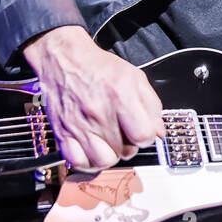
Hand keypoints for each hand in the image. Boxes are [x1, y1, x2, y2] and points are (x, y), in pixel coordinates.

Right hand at [21, 26, 165, 169]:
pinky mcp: (63, 131)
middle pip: (124, 151)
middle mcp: (99, 112)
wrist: (65, 60)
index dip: (146, 137)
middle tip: (123, 134)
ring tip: (109, 143)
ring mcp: (79, 124)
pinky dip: (87, 161)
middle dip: (128, 145)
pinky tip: (92, 150)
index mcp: (120, 96)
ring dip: (109, 156)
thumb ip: (152, 106)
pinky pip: (78, 162)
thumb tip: (158, 132)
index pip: (143, 136)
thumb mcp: (135, 78)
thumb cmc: (99, 69)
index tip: (141, 132)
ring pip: (102, 161)